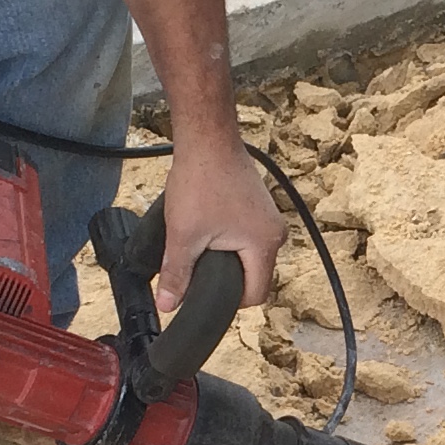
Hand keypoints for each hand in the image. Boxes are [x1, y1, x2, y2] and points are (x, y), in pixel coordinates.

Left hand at [157, 136, 284, 312]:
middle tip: (197, 267)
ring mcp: (270, 218)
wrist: (207, 139)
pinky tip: (208, 230)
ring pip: (249, 257)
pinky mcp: (260, 207)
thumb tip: (168, 305)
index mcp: (265, 244)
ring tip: (201, 245)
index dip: (227, 300)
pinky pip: (248, 238)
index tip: (203, 291)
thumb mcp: (184, 234)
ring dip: (226, 258)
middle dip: (225, 277)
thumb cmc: (201, 180)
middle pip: (254, 277)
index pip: (255, 295)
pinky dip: (229, 241)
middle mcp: (276, 233)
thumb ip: (177, 274)